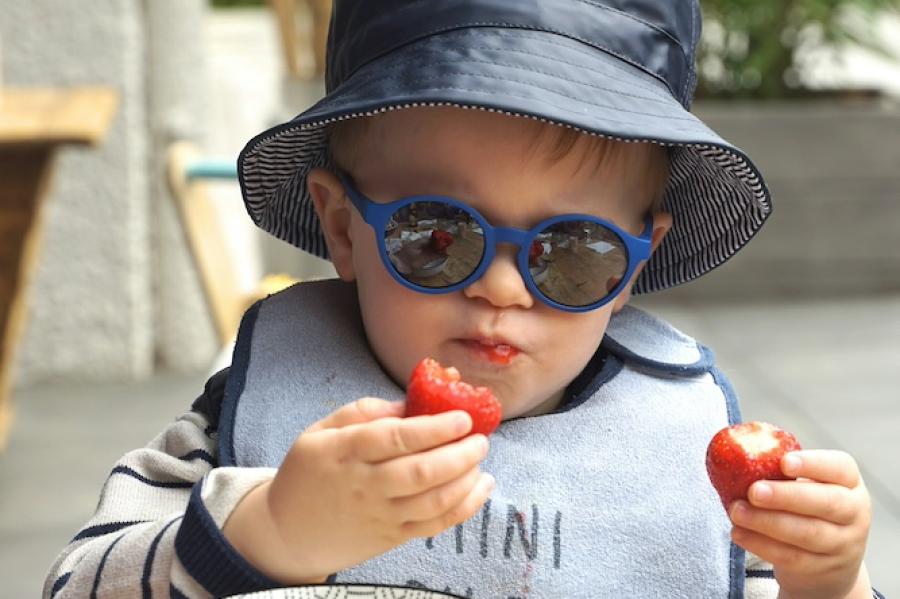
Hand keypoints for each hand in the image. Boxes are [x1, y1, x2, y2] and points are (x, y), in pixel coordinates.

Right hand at [227, 397, 494, 584]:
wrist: (286, 532)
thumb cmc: (308, 473)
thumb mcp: (320, 431)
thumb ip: (363, 412)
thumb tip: (411, 402)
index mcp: (345, 451)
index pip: (395, 438)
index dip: (433, 428)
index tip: (462, 417)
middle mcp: (365, 485)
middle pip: (421, 472)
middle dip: (460, 454)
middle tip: (481, 438)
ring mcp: (380, 515)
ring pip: (433, 502)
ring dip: (466, 480)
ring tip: (481, 458)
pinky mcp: (391, 538)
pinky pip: (435, 526)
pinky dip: (464, 507)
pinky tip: (481, 487)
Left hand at [727, 449, 871, 598]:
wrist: (831, 564)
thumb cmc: (809, 508)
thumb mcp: (808, 486)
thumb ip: (782, 471)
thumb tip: (738, 453)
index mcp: (849, 482)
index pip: (839, 468)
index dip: (812, 463)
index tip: (784, 462)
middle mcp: (854, 512)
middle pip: (825, 502)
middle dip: (786, 496)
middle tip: (753, 491)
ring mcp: (842, 544)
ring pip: (807, 533)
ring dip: (766, 522)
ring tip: (737, 511)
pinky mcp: (823, 569)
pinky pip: (791, 557)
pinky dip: (761, 545)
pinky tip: (739, 533)